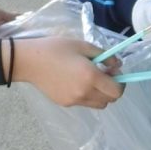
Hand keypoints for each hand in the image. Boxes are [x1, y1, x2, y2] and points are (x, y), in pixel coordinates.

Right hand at [7, 37, 123, 107]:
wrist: (29, 61)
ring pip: (98, 104)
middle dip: (111, 88)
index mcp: (91, 77)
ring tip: (90, 78)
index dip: (121, 82)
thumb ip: (104, 56)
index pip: (117, 91)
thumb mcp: (83, 46)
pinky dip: (87, 95)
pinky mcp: (65, 104)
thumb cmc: (56, 48)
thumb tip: (117, 65)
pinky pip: (84, 102)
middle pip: (110, 100)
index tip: (114, 71)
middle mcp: (84, 92)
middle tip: (103, 73)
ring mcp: (74, 101)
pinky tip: (76, 81)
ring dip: (100, 93)